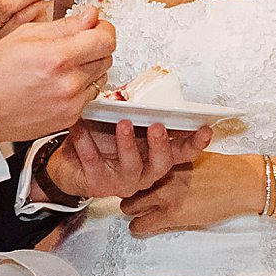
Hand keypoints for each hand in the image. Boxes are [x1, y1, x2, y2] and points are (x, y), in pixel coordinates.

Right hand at [0, 7, 114, 142]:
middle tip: (77, 43)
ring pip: (100, 77)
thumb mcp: (25, 35)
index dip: (105, 28)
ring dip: (89, 67)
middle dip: (96, 46)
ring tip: (63, 66)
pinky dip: (80, 86)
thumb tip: (91, 16)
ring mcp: (71, 103)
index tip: (96, 26)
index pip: (105, 39)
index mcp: (57, 57)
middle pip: (107, 57)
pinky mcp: (70, 117)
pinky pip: (88, 96)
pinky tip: (59, 83)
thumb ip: (64, 25)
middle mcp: (68, 82)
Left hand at [46, 119, 211, 200]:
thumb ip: (139, 114)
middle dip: (161, 145)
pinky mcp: (97, 184)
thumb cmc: (100, 141)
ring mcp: (121, 181)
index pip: (182, 153)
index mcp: (154, 158)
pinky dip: (86, 143)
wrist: (70, 165)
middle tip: (157, 126)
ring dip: (127, 144)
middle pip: (161, 164)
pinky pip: (93, 162)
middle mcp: (143, 173)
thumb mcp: (124, 125)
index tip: (205, 129)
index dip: (196, 143)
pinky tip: (81, 127)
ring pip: (131, 167)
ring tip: (123, 124)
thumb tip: (151, 91)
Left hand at [121, 152, 261, 237]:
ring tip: (136, 213)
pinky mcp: (172, 214)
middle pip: (127, 183)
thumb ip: (172, 162)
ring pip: (129, 206)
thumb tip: (160, 166)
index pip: (134, 162)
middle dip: (129, 191)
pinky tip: (139, 227)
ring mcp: (164, 194)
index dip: (131, 172)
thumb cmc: (223, 169)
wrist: (241, 182)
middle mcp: (161, 173)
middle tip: (133, 198)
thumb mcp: (192, 157)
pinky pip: (141, 225)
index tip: (130, 177)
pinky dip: (138, 228)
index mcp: (166, 156)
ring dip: (132, 211)